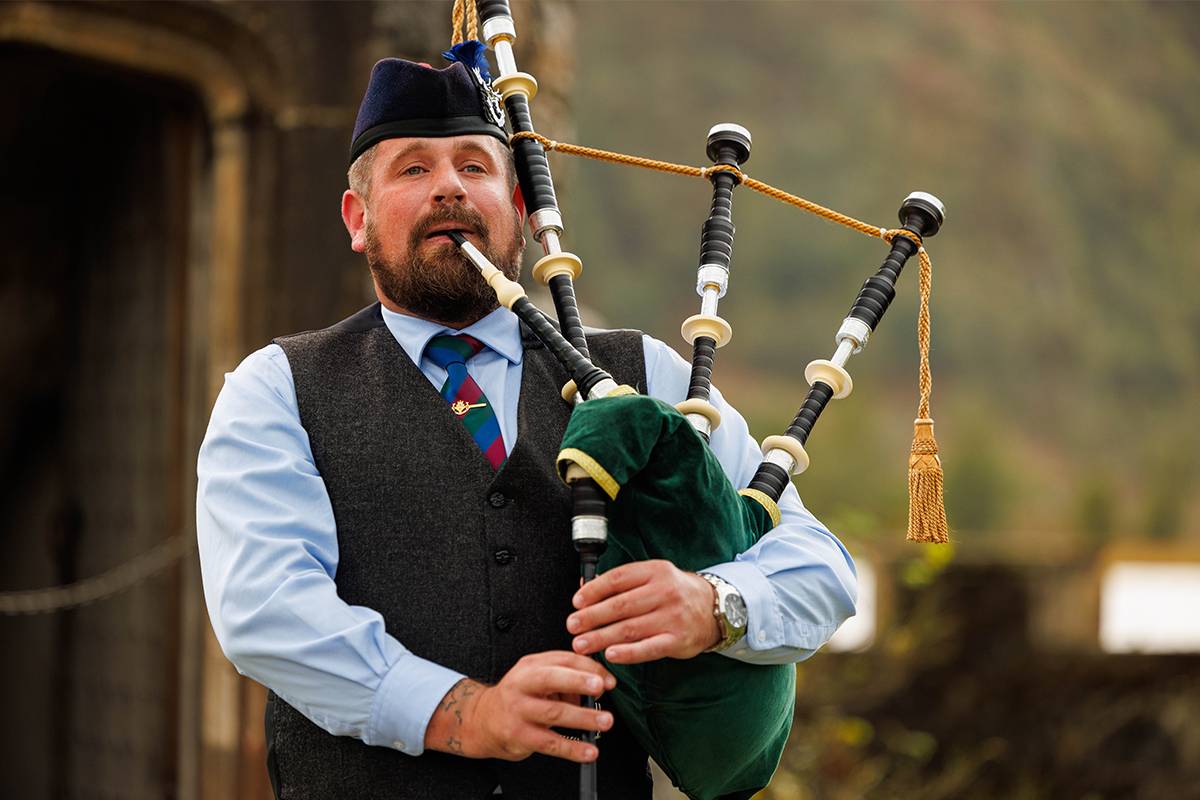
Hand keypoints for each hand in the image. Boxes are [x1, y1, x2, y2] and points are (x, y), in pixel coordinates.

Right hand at [424, 651, 614, 762]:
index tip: (608, 680)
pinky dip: (572, 748)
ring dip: (582, 717)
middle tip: (600, 687)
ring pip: (553, 712)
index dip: (588, 668)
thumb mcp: (538, 678)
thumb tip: (600, 685)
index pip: (563, 659)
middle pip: (551, 678)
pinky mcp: (518, 735)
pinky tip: (589, 751)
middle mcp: (522, 684)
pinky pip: (549, 743)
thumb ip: (567, 677)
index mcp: (532, 665)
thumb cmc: (518, 697)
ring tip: (604, 721)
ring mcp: (519, 710)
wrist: (483, 719)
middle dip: (578, 681)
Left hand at [567, 560, 721, 662]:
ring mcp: (672, 617)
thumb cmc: (675, 593)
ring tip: (581, 644)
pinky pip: (648, 648)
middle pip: (620, 605)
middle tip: (572, 625)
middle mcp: (665, 592)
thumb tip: (584, 589)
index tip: (576, 602)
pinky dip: (628, 653)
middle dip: (592, 617)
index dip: (594, 591)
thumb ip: (623, 583)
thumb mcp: (653, 577)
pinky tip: (610, 655)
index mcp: (655, 571)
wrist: (715, 609)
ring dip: (601, 637)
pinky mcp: (677, 640)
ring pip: (630, 628)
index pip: (618, 578)